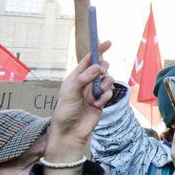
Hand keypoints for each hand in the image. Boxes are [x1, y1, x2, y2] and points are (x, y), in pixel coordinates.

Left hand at [44, 41, 115, 164]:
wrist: (71, 132)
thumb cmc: (65, 112)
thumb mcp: (71, 93)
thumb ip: (84, 79)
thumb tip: (97, 67)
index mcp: (75, 78)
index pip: (88, 60)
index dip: (98, 51)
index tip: (108, 42)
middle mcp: (86, 82)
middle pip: (101, 68)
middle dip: (103, 69)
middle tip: (101, 73)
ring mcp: (95, 91)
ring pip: (107, 79)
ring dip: (105, 84)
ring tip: (98, 94)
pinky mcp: (102, 100)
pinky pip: (109, 92)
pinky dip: (105, 97)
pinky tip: (98, 104)